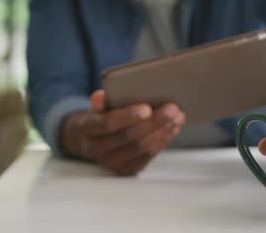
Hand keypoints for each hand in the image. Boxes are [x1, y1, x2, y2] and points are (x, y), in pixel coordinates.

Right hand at [61, 90, 185, 175]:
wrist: (91, 141)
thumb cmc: (99, 119)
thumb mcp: (96, 108)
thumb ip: (100, 101)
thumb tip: (100, 96)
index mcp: (89, 129)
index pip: (107, 124)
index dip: (128, 116)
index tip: (147, 108)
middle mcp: (98, 149)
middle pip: (130, 137)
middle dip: (154, 122)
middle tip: (171, 109)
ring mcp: (113, 163)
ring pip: (142, 148)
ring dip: (163, 131)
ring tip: (176, 117)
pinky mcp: (127, 170)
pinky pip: (148, 156)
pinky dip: (163, 141)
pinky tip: (172, 129)